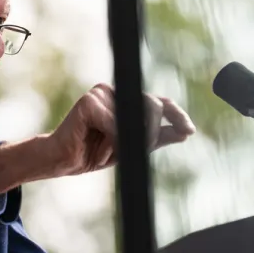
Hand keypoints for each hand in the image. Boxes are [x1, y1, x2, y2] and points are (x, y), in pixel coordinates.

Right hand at [46, 83, 195, 176]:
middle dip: (150, 134)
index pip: (159, 102)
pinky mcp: (88, 102)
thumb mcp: (131, 147)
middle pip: (152, 106)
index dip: (177, 114)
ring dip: (127, 141)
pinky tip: (99, 148)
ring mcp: (101, 93)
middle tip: (136, 150)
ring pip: (134, 116)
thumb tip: (186, 131)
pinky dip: (111, 141)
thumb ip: (156, 138)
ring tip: (109, 151)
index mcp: (126, 100)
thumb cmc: (94, 151)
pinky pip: (114, 124)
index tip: (189, 131)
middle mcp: (115, 92)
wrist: (64, 160)